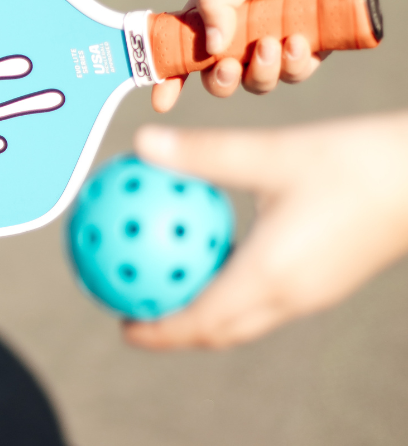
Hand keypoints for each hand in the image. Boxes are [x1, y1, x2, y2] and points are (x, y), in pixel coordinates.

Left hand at [123, 113, 407, 348]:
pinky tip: (218, 249)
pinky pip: (266, 295)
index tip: (123, 326)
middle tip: (137, 306)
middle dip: (175, 328)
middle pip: (220, 330)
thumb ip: (202, 153)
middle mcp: (290, 295)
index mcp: (270, 276)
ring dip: (203, 310)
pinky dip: (231, 287)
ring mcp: (312, 291)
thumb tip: (142, 145)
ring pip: (244, 316)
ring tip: (169, 282)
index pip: (200, 322)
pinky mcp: (326, 277)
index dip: (158, 331)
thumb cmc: (353, 162)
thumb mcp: (270, 152)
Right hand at [150, 0, 394, 112]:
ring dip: (260, 72)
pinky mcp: (306, 51)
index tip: (161, 100)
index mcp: (213, 13)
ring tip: (274, 45)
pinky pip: (292, 76)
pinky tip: (299, 42)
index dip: (168, 77)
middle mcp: (238, 34)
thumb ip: (215, 3)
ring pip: (255, 83)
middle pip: (216, 78)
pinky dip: (292, 66)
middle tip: (229, 67)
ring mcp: (272, 45)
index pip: (182, 51)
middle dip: (219, 81)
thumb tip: (210, 48)